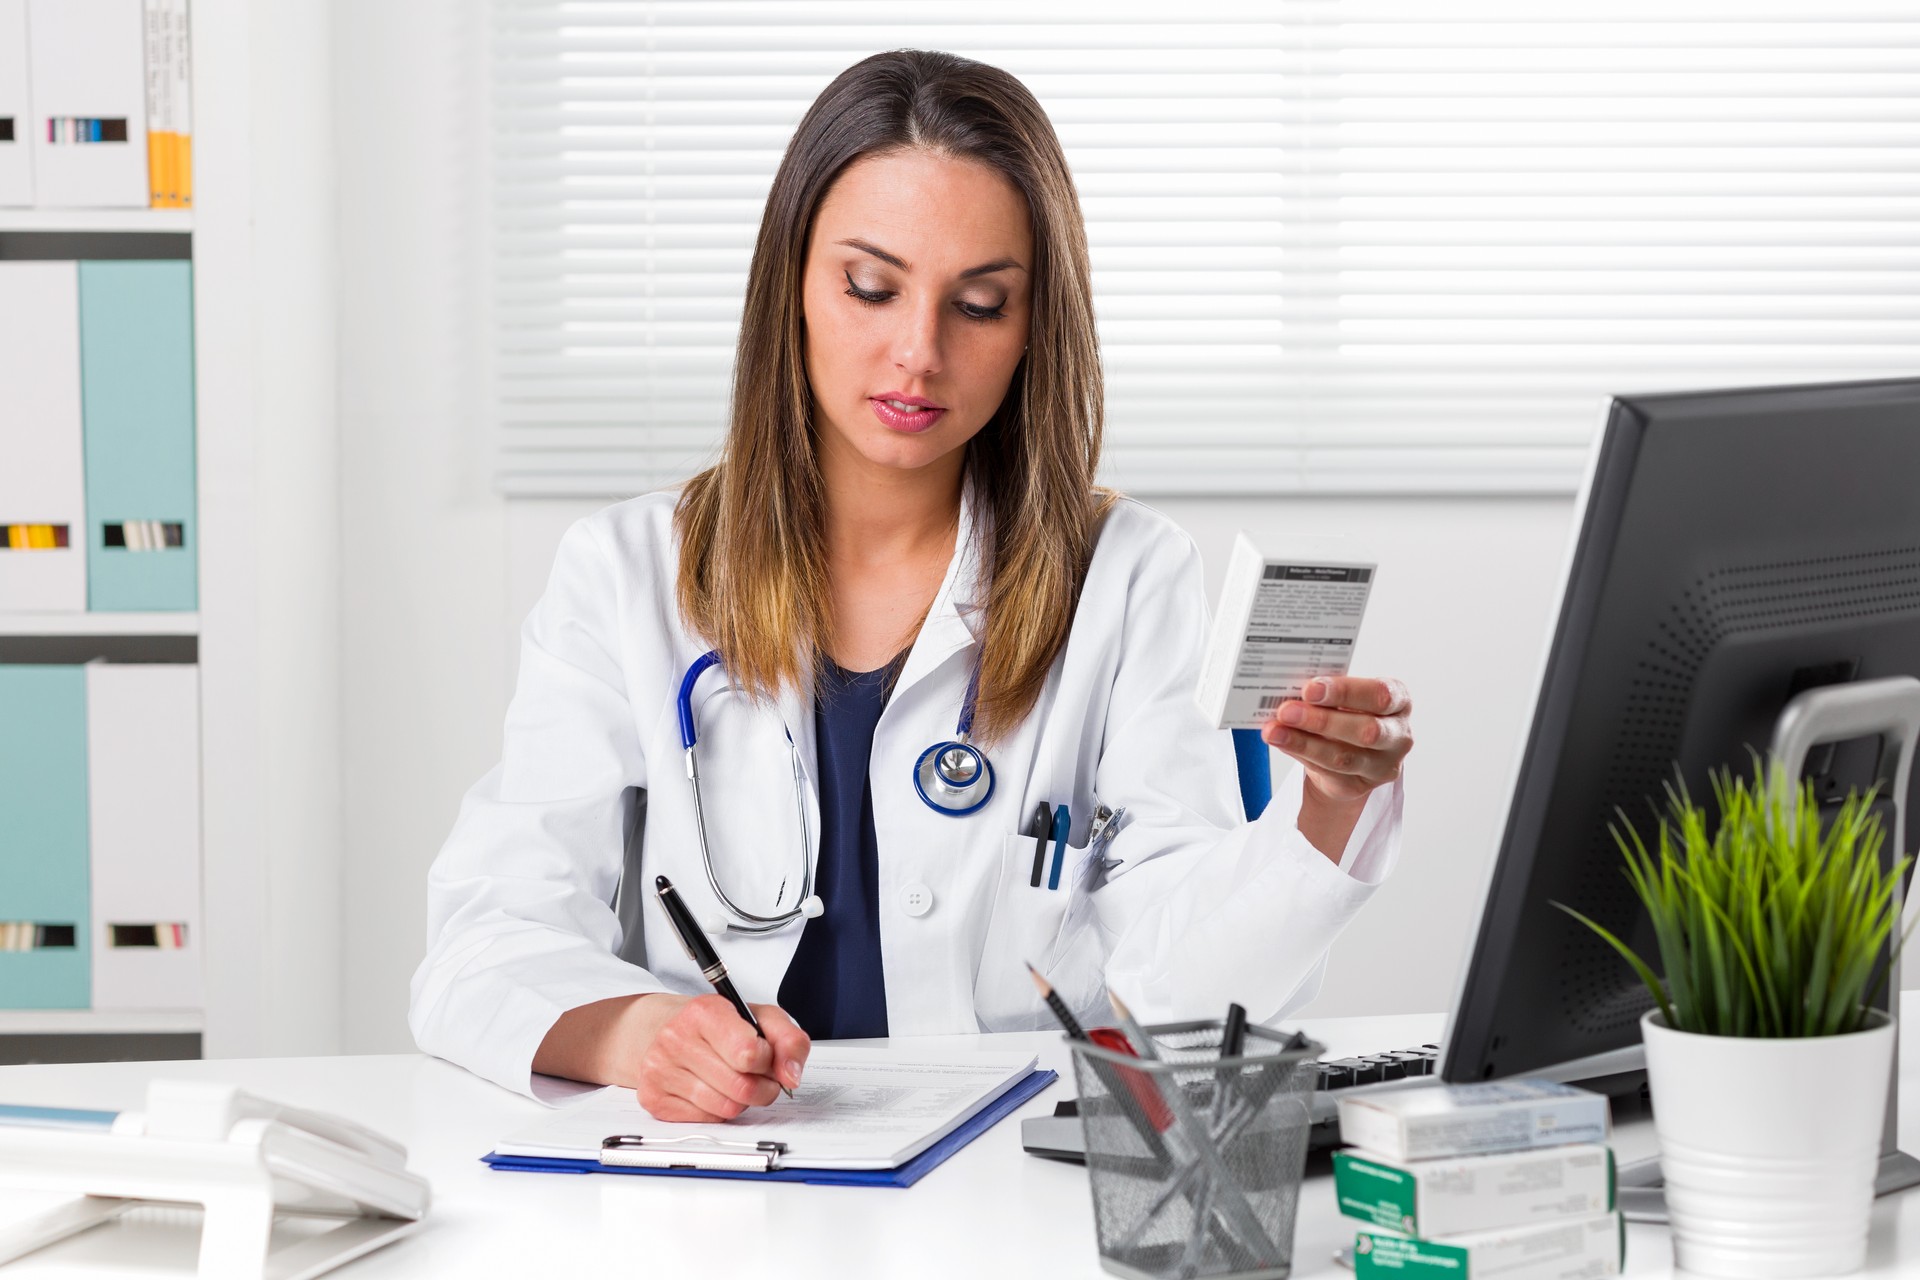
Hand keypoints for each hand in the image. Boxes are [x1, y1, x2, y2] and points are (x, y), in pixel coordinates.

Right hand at [538, 991, 809, 1121]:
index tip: (768, 1055)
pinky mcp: (653, 1101)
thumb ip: (786, 1036)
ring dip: (741, 1101)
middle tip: (757, 1074)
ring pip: (726, 1109)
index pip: (751, 1049)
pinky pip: (704, 1121)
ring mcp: (661, 1073)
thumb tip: (795, 1073)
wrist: (644, 1028)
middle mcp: (677, 1040)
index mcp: (704, 1011)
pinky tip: (708, 1090)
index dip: (771, 1059)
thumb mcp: (751, 1011)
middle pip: (744, 1086)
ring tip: (733, 1080)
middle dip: (762, 1086)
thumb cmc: (708, 1021)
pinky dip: (716, 1111)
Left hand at [1261, 675, 1413, 807]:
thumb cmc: (1348, 712)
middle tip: (1286, 711)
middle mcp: (1399, 735)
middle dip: (1322, 720)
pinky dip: (1301, 754)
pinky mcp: (1363, 786)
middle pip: (1366, 730)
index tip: (1310, 688)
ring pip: (1344, 757)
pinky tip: (1282, 742)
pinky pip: (1329, 773)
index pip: (1379, 694)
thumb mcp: (1343, 697)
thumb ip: (1326, 694)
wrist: (1348, 750)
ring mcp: (1384, 765)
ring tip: (1274, 731)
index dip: (1345, 691)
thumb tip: (1290, 690)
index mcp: (1399, 701)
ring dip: (1304, 743)